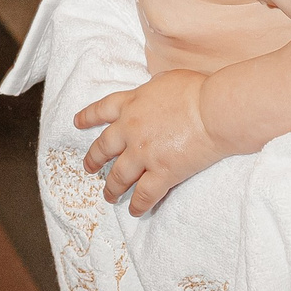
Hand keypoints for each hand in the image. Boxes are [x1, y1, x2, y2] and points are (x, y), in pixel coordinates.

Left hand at [78, 69, 223, 214]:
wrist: (213, 110)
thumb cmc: (197, 90)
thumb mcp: (167, 79)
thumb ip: (153, 89)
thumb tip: (153, 90)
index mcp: (132, 104)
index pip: (102, 110)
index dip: (88, 118)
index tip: (77, 123)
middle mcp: (131, 129)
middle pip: (104, 147)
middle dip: (94, 160)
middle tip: (89, 168)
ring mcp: (143, 153)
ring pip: (119, 176)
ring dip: (112, 188)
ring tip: (108, 196)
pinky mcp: (161, 172)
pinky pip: (144, 194)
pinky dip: (137, 204)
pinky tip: (134, 211)